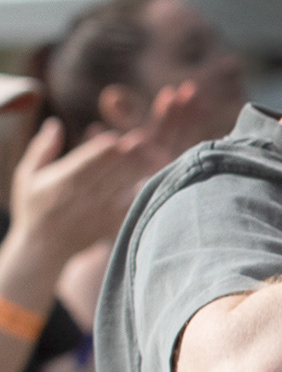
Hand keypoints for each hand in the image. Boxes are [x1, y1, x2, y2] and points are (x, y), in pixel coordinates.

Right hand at [8, 89, 200, 262]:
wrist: (44, 248)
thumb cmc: (34, 207)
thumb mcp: (27, 177)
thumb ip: (43, 149)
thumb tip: (55, 123)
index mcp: (64, 181)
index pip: (87, 163)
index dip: (105, 151)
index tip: (121, 138)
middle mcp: (84, 196)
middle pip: (113, 172)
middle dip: (133, 156)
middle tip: (152, 141)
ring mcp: (101, 211)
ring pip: (128, 187)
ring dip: (145, 170)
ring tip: (164, 155)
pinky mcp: (114, 223)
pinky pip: (135, 206)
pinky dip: (148, 193)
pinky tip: (165, 180)